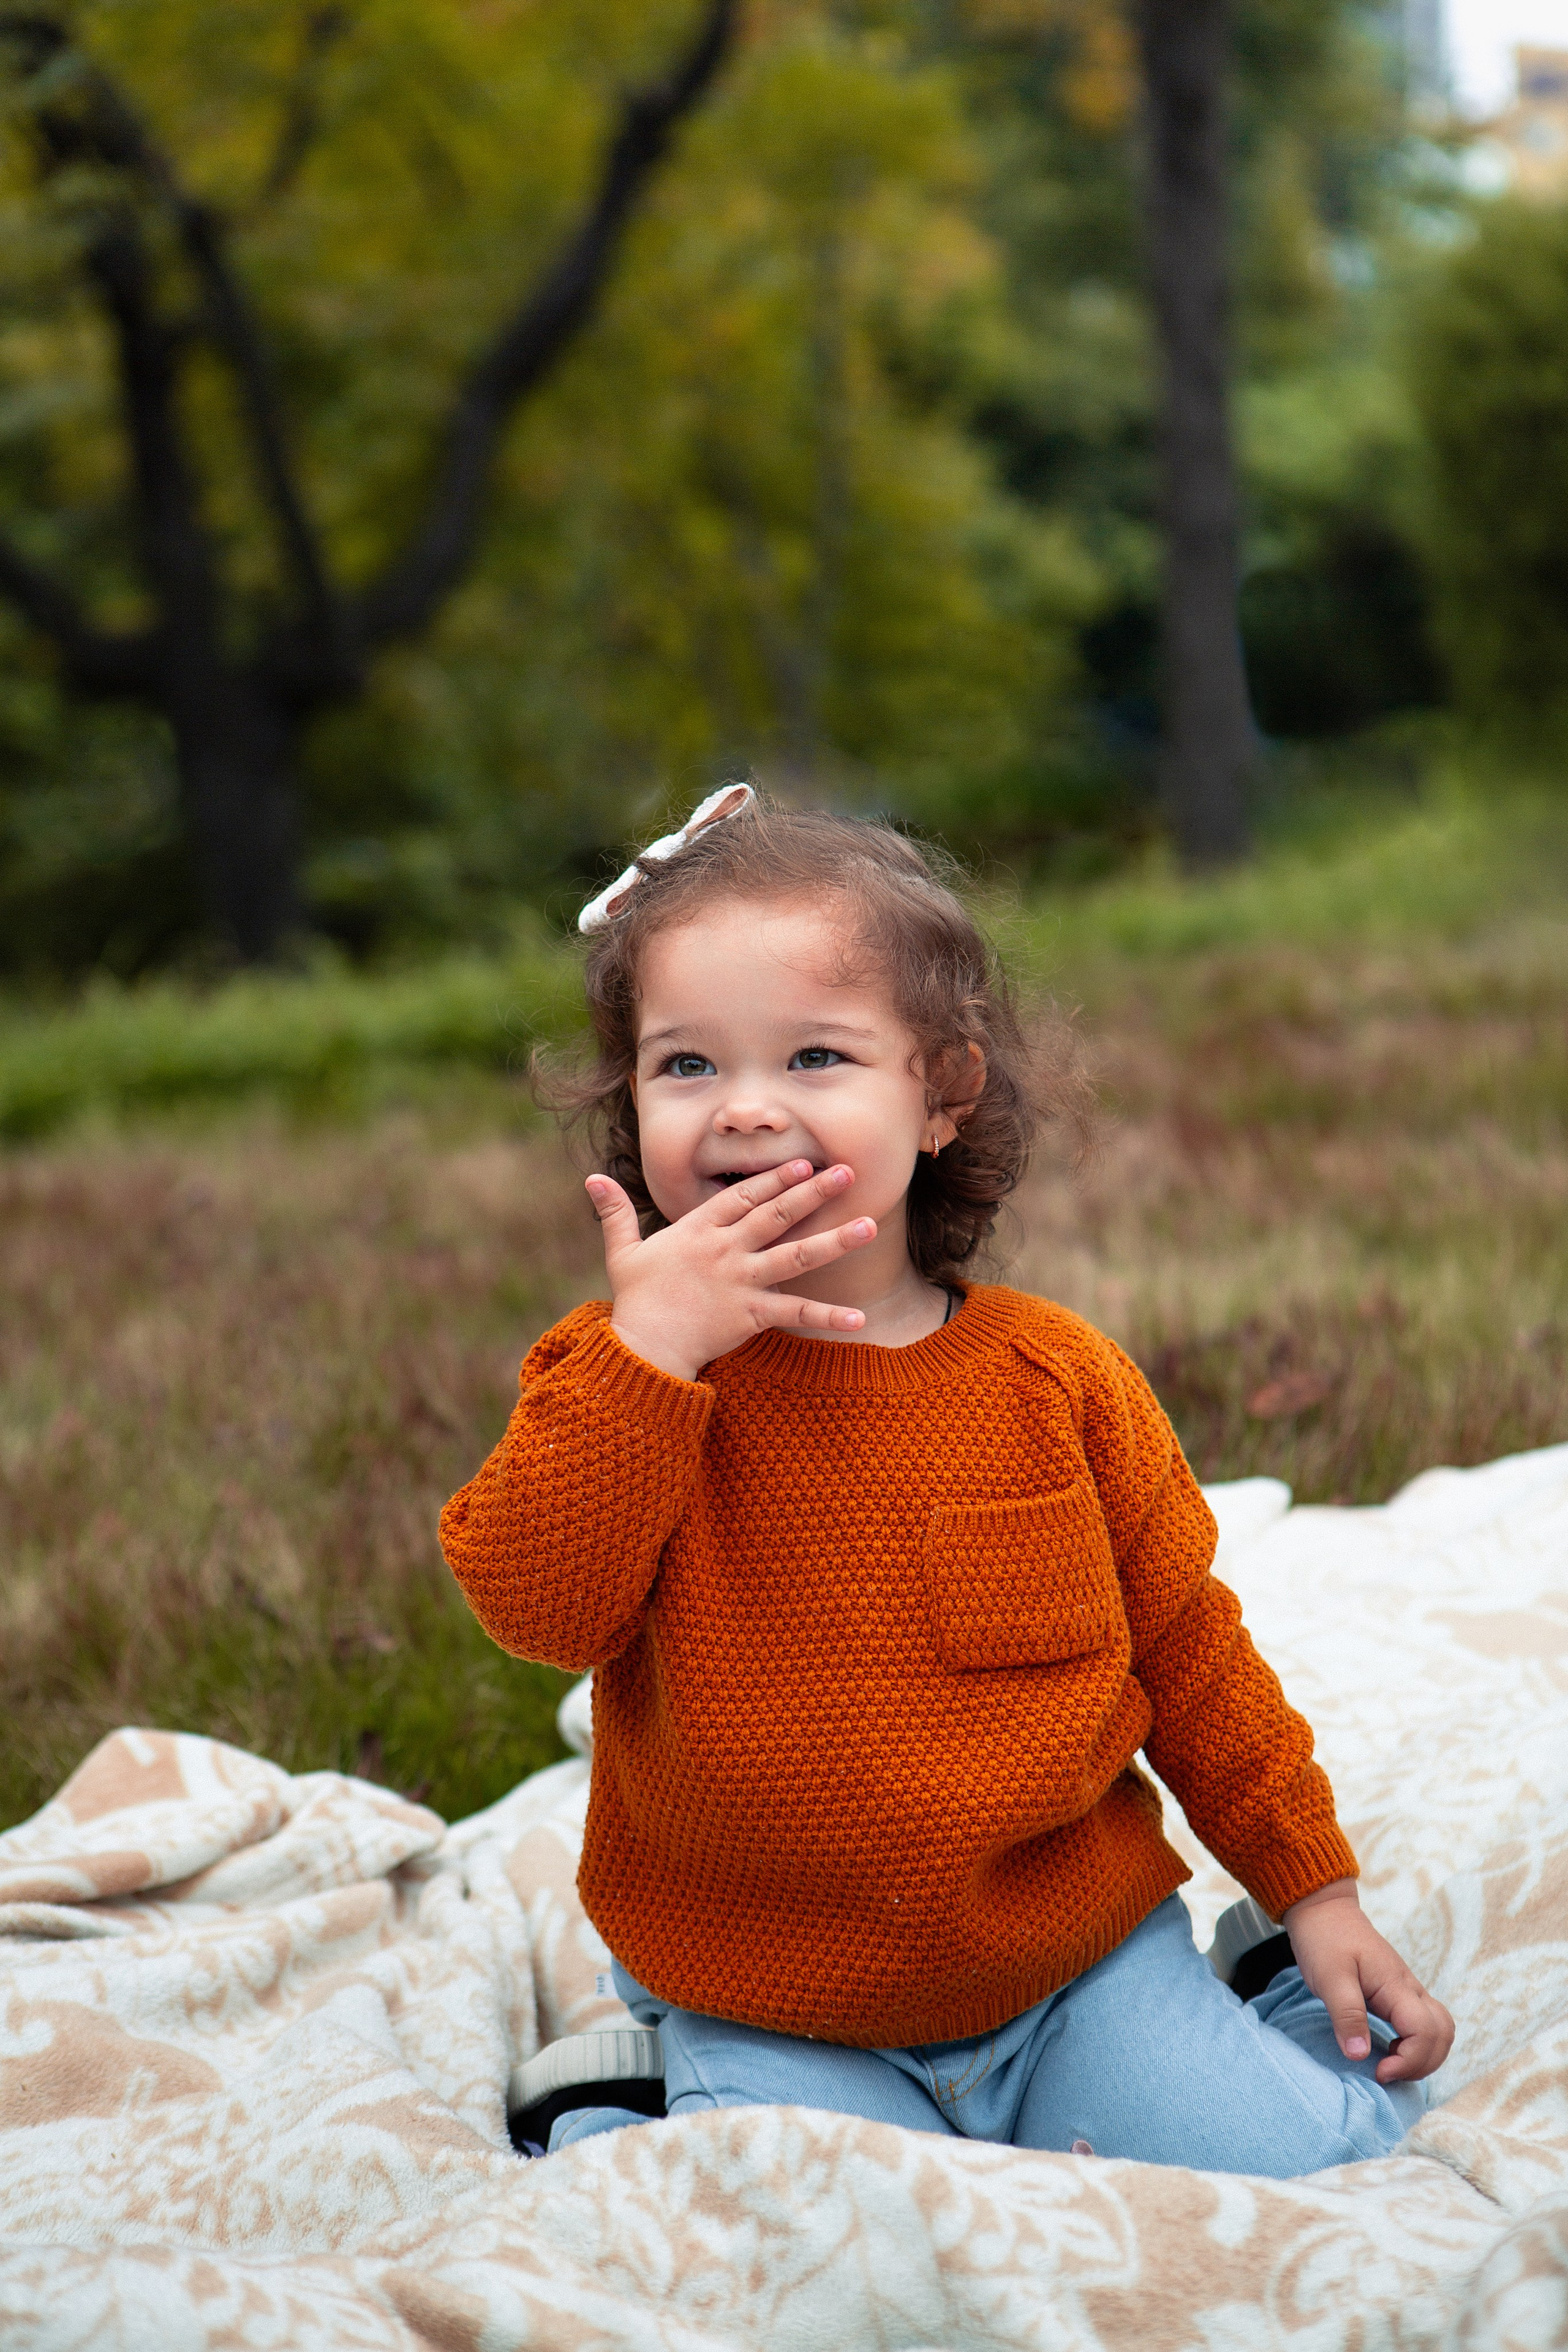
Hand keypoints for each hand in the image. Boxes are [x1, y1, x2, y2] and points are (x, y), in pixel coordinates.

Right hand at [585, 1159, 875, 1381]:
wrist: (643, 1347)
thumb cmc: (636, 1300)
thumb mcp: (624, 1252)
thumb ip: (615, 1213)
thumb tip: (591, 1179)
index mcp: (698, 1230)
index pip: (742, 1196)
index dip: (773, 1178)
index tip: (802, 1162)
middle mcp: (725, 1250)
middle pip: (775, 1214)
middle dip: (813, 1191)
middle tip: (848, 1171)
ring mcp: (741, 1280)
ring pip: (795, 1255)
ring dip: (835, 1240)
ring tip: (870, 1225)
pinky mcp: (751, 1313)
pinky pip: (795, 1312)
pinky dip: (827, 1315)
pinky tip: (859, 1317)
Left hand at [1282, 1879, 1454, 2083]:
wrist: (1324, 1911)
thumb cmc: (1324, 1940)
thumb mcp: (1329, 1977)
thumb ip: (1346, 2015)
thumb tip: (1360, 2056)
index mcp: (1396, 1985)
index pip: (1425, 2031)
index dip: (1409, 2060)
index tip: (1378, 2070)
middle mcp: (1410, 1989)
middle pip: (1443, 2034)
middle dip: (1422, 2064)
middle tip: (1385, 2072)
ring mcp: (1408, 1991)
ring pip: (1440, 2030)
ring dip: (1423, 2056)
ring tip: (1389, 2064)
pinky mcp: (1400, 1994)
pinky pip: (1425, 2025)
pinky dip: (1417, 2046)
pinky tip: (1390, 2050)